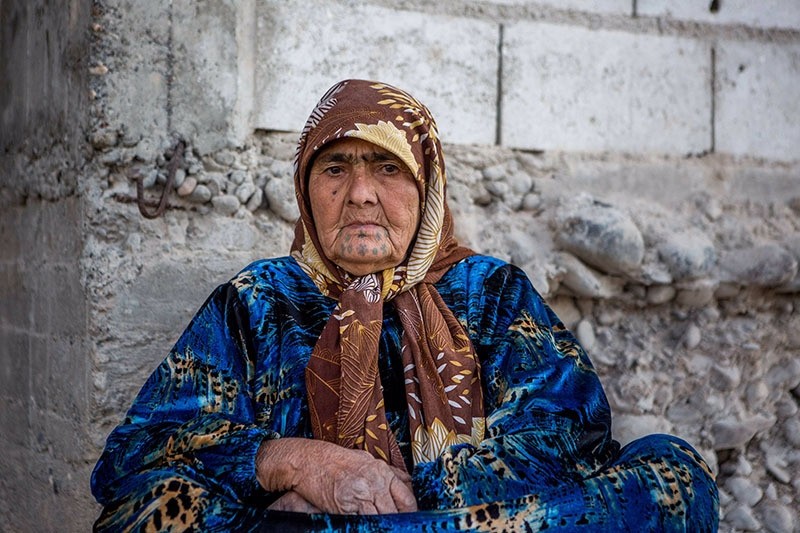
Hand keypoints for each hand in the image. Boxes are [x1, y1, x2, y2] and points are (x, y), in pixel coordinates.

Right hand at [256, 438, 417, 514]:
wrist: (308, 460)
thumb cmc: (337, 460)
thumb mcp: (366, 460)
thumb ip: (388, 473)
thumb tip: (408, 482)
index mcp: (382, 471)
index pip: (407, 498)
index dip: (411, 513)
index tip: (412, 521)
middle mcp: (374, 482)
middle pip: (396, 512)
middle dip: (398, 523)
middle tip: (402, 528)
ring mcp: (360, 494)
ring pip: (381, 519)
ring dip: (384, 526)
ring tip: (386, 528)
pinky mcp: (345, 506)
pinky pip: (363, 522)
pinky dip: (368, 527)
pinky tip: (371, 528)